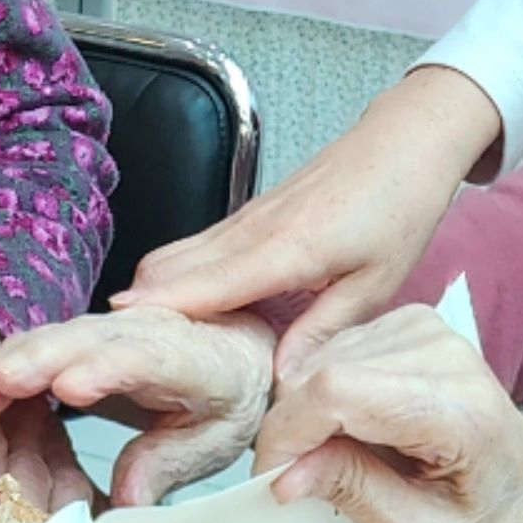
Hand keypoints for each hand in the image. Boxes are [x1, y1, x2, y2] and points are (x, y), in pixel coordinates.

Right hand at [0, 307, 272, 506]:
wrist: (235, 349)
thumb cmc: (226, 397)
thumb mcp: (216, 438)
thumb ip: (168, 463)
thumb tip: (129, 500)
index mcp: (199, 357)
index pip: (150, 359)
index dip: (108, 370)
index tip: (69, 388)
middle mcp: (155, 330)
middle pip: (92, 339)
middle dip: (40, 360)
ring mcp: (118, 325)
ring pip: (62, 337)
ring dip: (16, 360)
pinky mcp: (90, 331)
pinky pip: (49, 343)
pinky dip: (13, 360)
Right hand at [121, 65, 500, 370]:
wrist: (406, 141)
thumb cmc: (400, 206)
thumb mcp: (376, 285)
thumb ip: (322, 332)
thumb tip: (283, 380)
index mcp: (286, 250)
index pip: (205, 284)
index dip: (158, 309)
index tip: (116, 331)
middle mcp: (253, 230)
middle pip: (169, 267)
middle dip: (137, 308)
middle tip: (118, 351)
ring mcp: (247, 219)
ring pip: (176, 253)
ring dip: (152, 291)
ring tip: (136, 339)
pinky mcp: (250, 215)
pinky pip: (198, 247)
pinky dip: (176, 275)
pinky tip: (180, 307)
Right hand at [253, 307, 522, 522]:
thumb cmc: (486, 522)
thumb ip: (355, 497)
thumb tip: (284, 474)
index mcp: (459, 414)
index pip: (341, 391)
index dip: (288, 432)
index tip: (273, 480)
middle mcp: (446, 356)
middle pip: (324, 371)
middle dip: (291, 429)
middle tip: (295, 481)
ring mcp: (430, 330)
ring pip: (322, 358)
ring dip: (307, 413)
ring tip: (333, 460)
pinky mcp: (413, 322)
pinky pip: (336, 350)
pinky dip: (324, 394)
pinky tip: (351, 429)